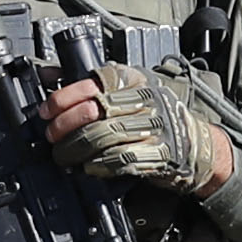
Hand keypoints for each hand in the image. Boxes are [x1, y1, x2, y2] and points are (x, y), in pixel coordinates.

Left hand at [56, 59, 233, 195]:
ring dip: (76, 149)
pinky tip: (86, 167)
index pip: (95, 83)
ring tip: (63, 156)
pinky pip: (120, 159)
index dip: (65, 97)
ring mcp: (154, 128)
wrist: (195, 144)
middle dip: (65, 126)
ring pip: (103, 136)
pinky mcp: (158, 154)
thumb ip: (88, 85)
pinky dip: (98, 165)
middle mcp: (147, 101)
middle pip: (95, 110)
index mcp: (136, 81)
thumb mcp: (126, 92)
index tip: (46, 111)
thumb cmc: (151, 117)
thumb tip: (47, 74)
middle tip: (51, 136)